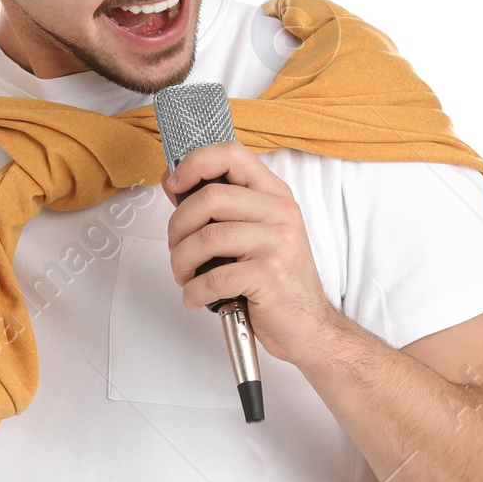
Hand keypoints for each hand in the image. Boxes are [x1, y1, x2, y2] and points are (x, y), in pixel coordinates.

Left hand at [162, 141, 344, 368]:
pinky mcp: (270, 275)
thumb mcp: (253, 235)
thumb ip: (218, 208)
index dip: (195, 163)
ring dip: (181, 261)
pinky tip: (196, 298)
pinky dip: (194, 291)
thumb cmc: (277, 282)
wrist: (310, 326)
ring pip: (206, 238)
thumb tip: (173, 181)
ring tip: (184, 277)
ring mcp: (278, 243)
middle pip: (210, 198)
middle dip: (178, 227)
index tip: (174, 184)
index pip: (232, 155)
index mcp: (275, 196)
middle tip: (177, 249)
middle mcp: (280, 213)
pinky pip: (214, 277)